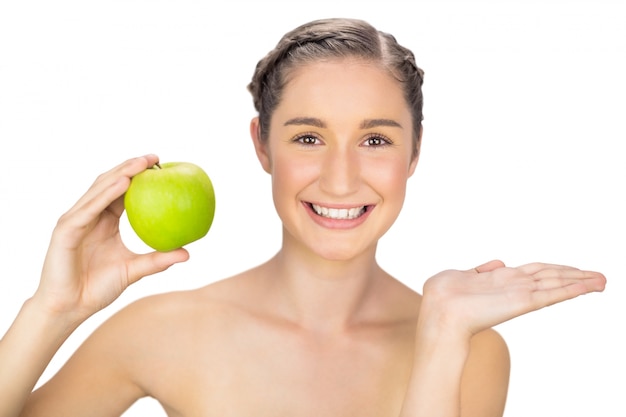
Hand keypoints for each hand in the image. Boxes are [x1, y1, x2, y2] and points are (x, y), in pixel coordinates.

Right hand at [32, 155, 188, 320]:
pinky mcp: (66, 230)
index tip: (162, 166)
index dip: (139, 177)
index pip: (121, 192)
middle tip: (155, 158)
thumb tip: (187, 253)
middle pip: (110, 183)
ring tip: (142, 163)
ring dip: (121, 174)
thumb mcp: (134, 270)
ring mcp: (75, 221)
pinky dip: (105, 194)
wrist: (69, 309)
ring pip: (99, 190)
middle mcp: (88, 216)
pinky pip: (89, 208)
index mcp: (103, 221)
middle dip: (131, 167)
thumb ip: (158, 260)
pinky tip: (124, 183)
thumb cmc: (97, 289)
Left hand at [420, 260, 605, 336]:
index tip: (573, 270)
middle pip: (551, 277)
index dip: (554, 270)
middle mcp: (514, 286)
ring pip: (556, 284)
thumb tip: (498, 262)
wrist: (438, 312)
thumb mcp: (459, 275)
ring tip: (602, 281)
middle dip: (575, 276)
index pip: (534, 272)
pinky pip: (552, 294)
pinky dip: (572, 290)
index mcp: (500, 279)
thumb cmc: (441, 295)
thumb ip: (479, 270)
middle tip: (601, 278)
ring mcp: (520, 294)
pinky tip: (589, 286)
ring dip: (580, 282)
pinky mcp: (522, 302)